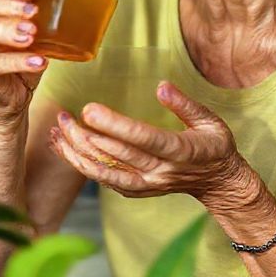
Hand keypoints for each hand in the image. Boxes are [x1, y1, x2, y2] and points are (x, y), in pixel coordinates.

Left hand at [49, 81, 261, 210]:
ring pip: (106, 172)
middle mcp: (160, 171)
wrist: (218, 183)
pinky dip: (83, 166)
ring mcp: (148, 184)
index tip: (90, 110)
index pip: (143, 138)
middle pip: (117, 155)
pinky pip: (106, 180)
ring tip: (57, 132)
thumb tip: (161, 86)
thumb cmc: (215, 146)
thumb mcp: (210, 121)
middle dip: (87, 136)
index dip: (115, 126)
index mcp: (180, 151)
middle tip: (64, 116)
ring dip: (78, 153)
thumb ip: (185, 104)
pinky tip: (66, 150)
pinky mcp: (138, 190)